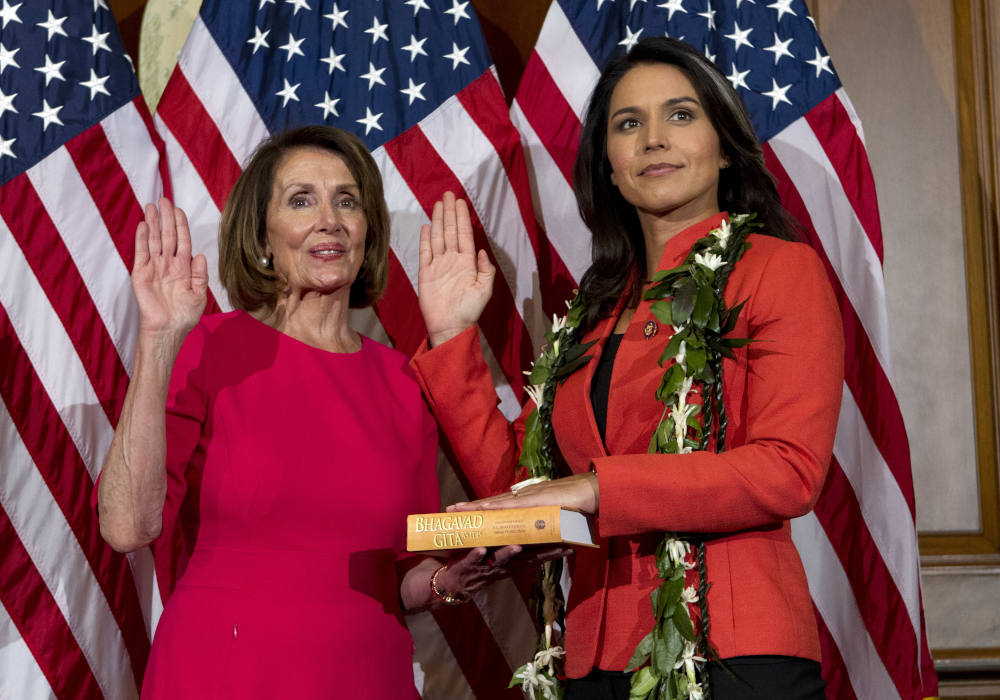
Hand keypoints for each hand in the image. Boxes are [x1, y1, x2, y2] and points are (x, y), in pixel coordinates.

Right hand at [132, 198, 207, 339]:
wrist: (168, 329)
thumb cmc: (184, 315)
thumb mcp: (199, 294)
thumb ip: (200, 275)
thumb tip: (200, 254)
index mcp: (184, 268)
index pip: (183, 241)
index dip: (181, 226)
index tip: (179, 210)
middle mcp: (168, 264)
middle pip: (167, 236)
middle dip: (167, 218)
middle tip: (165, 199)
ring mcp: (154, 267)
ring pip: (153, 240)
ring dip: (152, 223)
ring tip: (151, 206)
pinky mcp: (140, 274)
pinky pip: (141, 253)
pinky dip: (141, 239)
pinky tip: (142, 225)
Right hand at [418, 191, 494, 346]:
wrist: (450, 326)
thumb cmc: (469, 311)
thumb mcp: (484, 291)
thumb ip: (486, 271)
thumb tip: (482, 251)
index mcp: (467, 263)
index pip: (464, 235)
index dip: (461, 218)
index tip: (459, 202)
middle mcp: (452, 261)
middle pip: (450, 231)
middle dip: (449, 213)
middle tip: (447, 194)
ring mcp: (438, 266)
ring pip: (437, 238)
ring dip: (437, 221)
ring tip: (437, 204)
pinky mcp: (426, 274)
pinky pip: (425, 253)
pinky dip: (425, 240)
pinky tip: (426, 226)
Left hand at [436, 544, 572, 598]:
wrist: (450, 585)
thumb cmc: (476, 565)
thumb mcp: (498, 558)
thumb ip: (511, 546)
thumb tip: (527, 530)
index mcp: (511, 564)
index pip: (535, 558)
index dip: (552, 553)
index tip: (571, 546)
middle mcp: (502, 566)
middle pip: (525, 560)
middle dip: (542, 553)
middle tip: (558, 546)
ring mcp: (485, 567)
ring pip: (499, 560)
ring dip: (508, 553)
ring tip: (518, 545)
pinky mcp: (467, 566)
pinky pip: (473, 560)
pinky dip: (477, 555)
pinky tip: (481, 549)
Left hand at [448, 473, 599, 515]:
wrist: (593, 491)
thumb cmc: (578, 504)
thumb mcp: (558, 518)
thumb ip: (546, 525)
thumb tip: (539, 536)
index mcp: (529, 501)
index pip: (501, 505)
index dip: (482, 508)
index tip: (465, 511)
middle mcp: (525, 497)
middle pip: (493, 502)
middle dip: (471, 507)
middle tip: (449, 510)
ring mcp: (529, 498)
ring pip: (496, 503)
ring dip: (476, 507)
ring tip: (456, 510)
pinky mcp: (536, 501)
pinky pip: (512, 505)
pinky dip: (495, 507)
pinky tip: (481, 510)